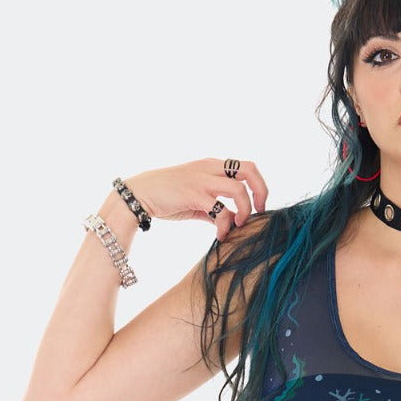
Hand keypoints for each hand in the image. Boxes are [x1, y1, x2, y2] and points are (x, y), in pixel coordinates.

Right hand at [124, 158, 268, 242]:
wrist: (139, 194)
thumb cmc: (167, 197)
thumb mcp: (196, 200)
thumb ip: (214, 208)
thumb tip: (228, 223)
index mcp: (213, 166)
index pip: (248, 167)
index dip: (259, 186)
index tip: (258, 206)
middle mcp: (210, 168)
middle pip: (250, 169)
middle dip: (261, 192)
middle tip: (258, 211)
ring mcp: (201, 180)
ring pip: (238, 189)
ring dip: (244, 210)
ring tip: (238, 225)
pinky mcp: (192, 194)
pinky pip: (219, 208)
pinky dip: (225, 224)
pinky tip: (221, 234)